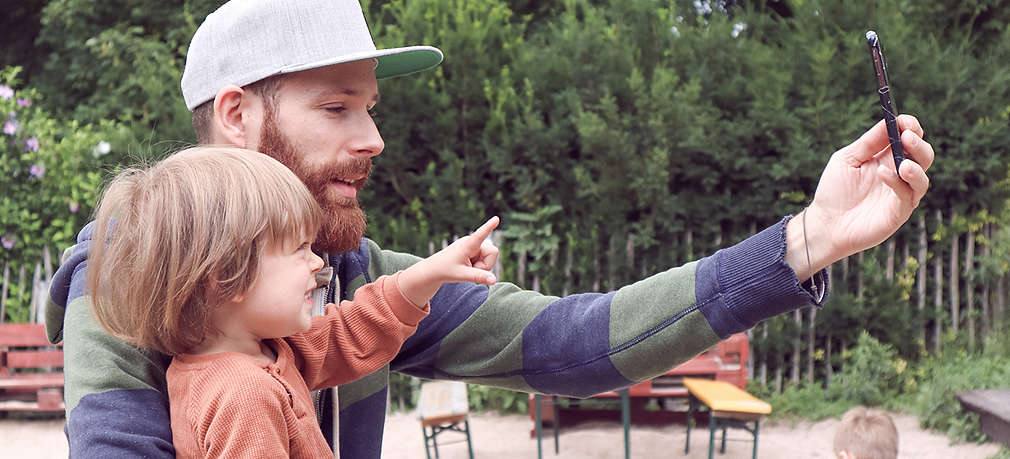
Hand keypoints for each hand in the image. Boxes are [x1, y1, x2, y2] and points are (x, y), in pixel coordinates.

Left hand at [398, 216, 500, 306]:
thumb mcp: (461, 275)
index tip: (496, 218)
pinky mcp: (475, 250)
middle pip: (493, 252)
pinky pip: (486, 259)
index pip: (480, 234)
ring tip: (468, 268)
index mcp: (467, 245)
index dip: (489, 227)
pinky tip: (469, 267)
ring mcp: (474, 246)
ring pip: (491, 257)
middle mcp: (472, 242)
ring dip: (482, 267)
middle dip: (486, 265)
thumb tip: (494, 280)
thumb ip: (478, 277)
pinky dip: (480, 267)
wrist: (435, 270)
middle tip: (471, 270)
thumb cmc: (445, 270)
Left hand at [786, 115, 933, 279]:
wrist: (825, 224)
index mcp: (887, 158)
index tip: (903, 121)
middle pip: (923, 155)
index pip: (909, 138)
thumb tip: (889, 121)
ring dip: (916, 166)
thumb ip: (868, 142)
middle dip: (918, 144)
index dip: (910, 127)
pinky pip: (907, 196)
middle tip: (907, 136)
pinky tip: (882, 174)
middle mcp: (899, 174)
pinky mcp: (899, 212)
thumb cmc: (834, 191)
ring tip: (902, 162)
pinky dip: (897, 182)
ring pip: (922, 177)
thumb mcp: (847, 159)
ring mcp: (901, 194)